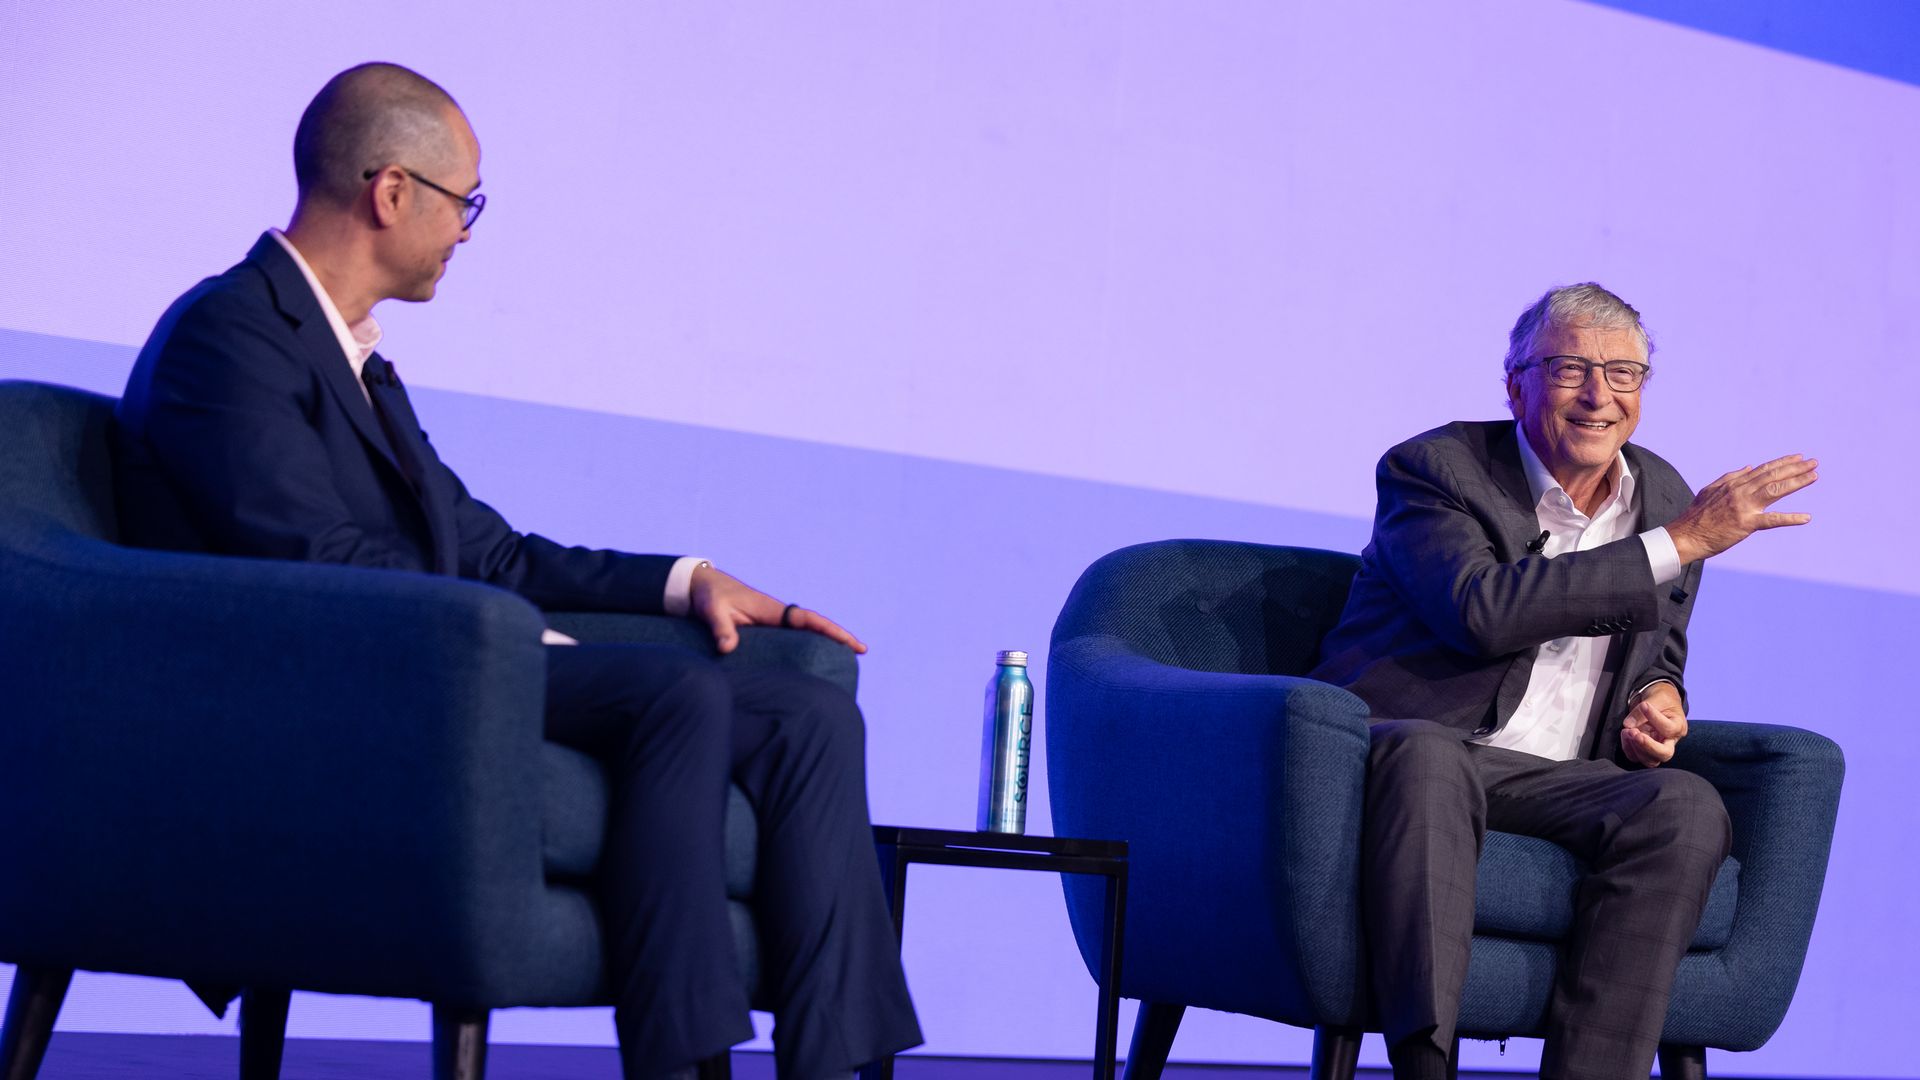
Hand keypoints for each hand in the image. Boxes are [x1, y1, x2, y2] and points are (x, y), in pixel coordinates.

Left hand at [688, 564, 867, 655]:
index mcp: (772, 609)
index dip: (830, 630)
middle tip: (862, 651)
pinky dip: (808, 644)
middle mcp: (779, 614)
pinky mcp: (767, 627)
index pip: (808, 620)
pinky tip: (813, 660)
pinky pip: (793, 636)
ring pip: (807, 631)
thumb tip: (727, 649)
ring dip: (826, 641)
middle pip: (816, 626)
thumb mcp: (713, 612)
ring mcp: (774, 621)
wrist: (703, 586)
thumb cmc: (710, 598)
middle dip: (838, 636)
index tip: (850, 641)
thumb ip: (721, 629)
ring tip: (847, 658)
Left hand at [1620, 681, 1686, 766]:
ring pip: (1650, 760)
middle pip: (1664, 754)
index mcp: (1678, 727)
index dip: (1655, 718)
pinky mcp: (1645, 749)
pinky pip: (1636, 757)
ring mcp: (1657, 747)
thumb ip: (1643, 711)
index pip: (1668, 729)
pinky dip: (1628, 748)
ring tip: (1627, 731)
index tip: (1644, 705)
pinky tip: (1625, 735)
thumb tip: (1628, 725)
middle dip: (1647, 746)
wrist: (1658, 702)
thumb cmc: (1661, 699)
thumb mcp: (1656, 698)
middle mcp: (1670, 741)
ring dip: (1636, 748)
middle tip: (1634, 732)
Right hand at [1666, 453, 1817, 564]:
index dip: (1782, 462)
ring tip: (1814, 476)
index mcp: (1732, 484)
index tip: (1798, 458)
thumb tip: (1748, 467)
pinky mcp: (1745, 524)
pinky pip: (1772, 520)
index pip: (1763, 470)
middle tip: (1814, 462)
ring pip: (1775, 490)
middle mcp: (1740, 492)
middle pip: (1772, 476)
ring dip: (1796, 482)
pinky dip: (1790, 518)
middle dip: (1795, 468)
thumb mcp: (1710, 490)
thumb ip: (1730, 477)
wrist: (1685, 536)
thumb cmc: (1696, 516)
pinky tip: (1806, 517)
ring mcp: (1743, 507)